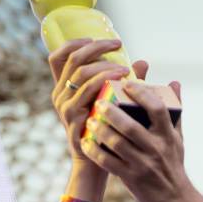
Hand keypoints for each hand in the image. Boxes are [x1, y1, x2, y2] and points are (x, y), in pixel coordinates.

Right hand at [48, 38, 148, 172]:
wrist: (98, 164)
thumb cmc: (106, 132)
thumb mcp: (112, 103)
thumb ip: (123, 82)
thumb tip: (143, 61)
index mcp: (65, 88)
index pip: (59, 55)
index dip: (75, 42)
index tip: (96, 37)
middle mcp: (61, 94)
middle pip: (73, 59)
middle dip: (96, 47)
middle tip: (118, 44)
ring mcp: (66, 106)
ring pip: (82, 74)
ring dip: (105, 65)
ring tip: (125, 67)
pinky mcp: (75, 118)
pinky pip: (89, 93)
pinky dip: (105, 82)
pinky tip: (121, 81)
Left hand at [79, 81, 202, 201]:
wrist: (176, 201)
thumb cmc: (174, 165)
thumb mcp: (177, 138)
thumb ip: (173, 111)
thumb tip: (174, 82)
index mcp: (167, 136)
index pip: (156, 108)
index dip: (141, 93)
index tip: (127, 83)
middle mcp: (156, 149)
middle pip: (130, 126)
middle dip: (112, 112)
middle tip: (99, 101)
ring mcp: (142, 165)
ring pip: (116, 143)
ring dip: (100, 130)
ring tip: (89, 120)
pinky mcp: (130, 178)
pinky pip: (108, 162)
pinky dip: (95, 151)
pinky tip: (86, 142)